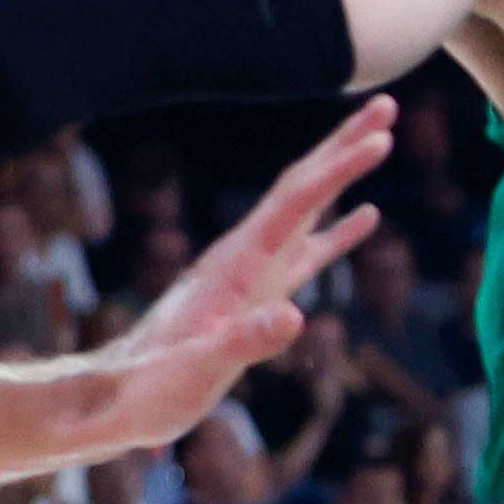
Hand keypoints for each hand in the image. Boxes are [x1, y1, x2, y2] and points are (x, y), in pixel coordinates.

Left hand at [91, 100, 391, 451]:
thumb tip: (295, 314)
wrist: (116, 397)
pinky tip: (367, 215)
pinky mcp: (260, 293)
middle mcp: (247, 255)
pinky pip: (309, 249)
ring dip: (342, 172)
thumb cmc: (153, 388)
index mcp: (237, 264)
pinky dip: (339, 227)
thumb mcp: (198, 370)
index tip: (382, 139)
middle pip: (301, 186)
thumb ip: (246, 340)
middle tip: (387, 106)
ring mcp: (254, 272)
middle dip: (342, 144)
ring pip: (306, 208)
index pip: (296, 202)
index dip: (339, 169)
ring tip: (380, 138)